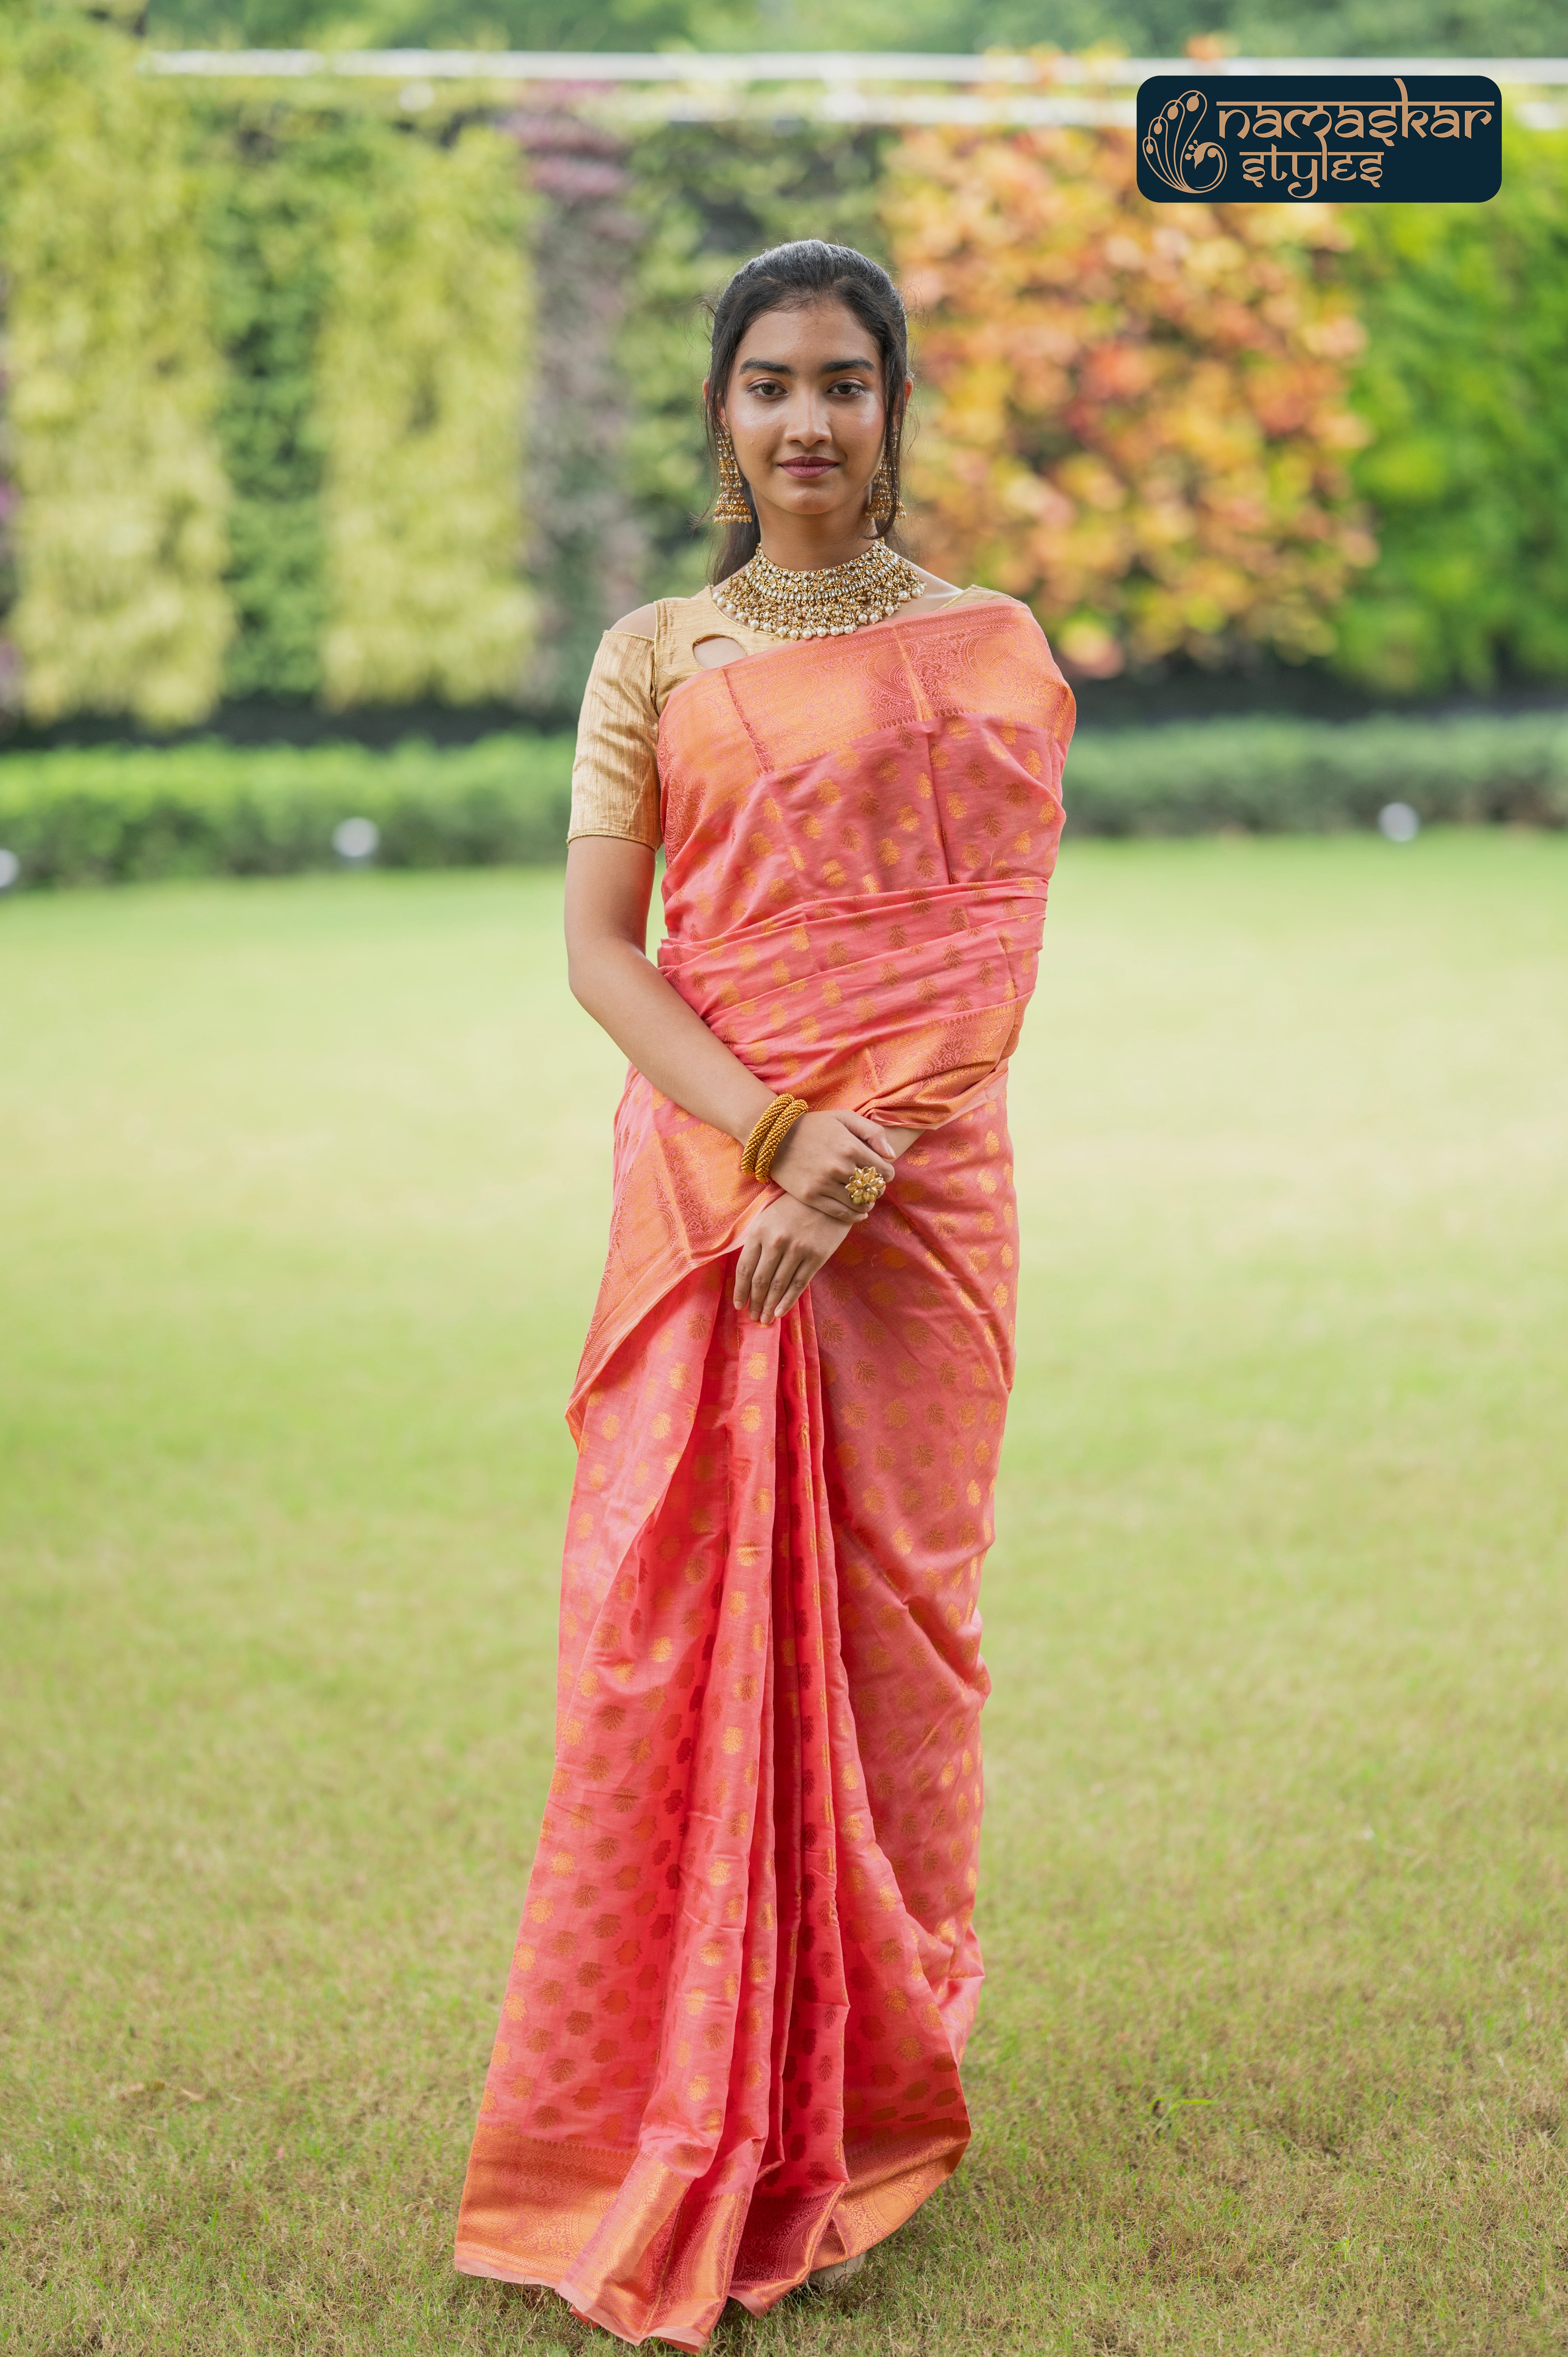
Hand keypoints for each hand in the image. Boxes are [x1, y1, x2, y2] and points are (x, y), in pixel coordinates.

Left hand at [733, 1196, 856, 1324]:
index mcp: (759, 1231)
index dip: (740, 1290)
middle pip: (760, 1280)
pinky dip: (788, 1301)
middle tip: (753, 1318)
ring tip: (765, 1320)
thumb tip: (747, 1275)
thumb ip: (756, 1242)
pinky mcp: (816, 1256)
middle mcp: (776, 1241)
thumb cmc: (792, 1209)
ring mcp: (797, 1249)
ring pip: (778, 1285)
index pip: (744, 1268)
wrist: (826, 1197)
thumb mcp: (767, 1218)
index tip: (739, 1305)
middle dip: (755, 1302)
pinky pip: (799, 1284)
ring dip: (769, 1306)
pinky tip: (780, 1312)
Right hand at [765, 1109, 894, 1224]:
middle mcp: (839, 1167)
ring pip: (859, 1203)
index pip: (884, 1170)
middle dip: (877, 1188)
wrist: (775, 1137)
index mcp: (850, 1147)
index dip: (887, 1173)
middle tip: (873, 1186)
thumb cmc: (813, 1126)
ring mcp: (824, 1184)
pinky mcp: (811, 1196)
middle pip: (873, 1188)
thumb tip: (891, 1154)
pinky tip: (859, 1213)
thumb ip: (871, 1132)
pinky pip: (841, 1213)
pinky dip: (854, 1216)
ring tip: (865, 1198)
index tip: (882, 1173)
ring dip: (867, 1202)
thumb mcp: (844, 1117)